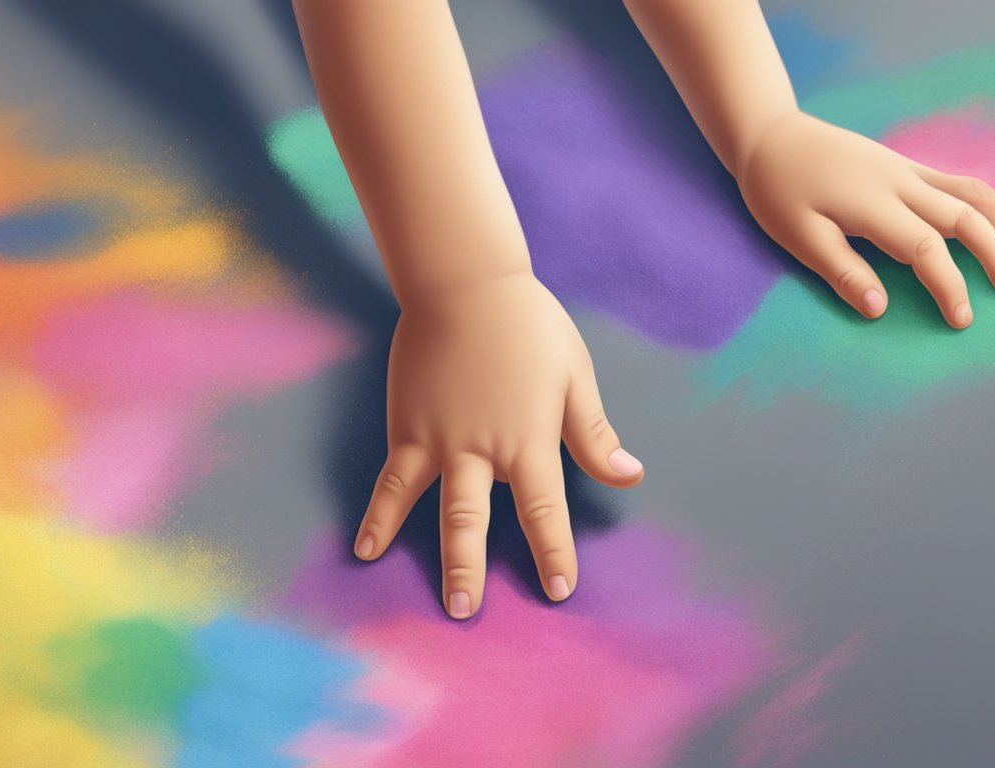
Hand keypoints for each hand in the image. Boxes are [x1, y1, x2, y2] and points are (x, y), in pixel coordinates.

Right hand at [354, 271, 644, 618]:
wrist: (463, 283)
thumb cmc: (528, 326)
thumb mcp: (573, 376)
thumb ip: (594, 434)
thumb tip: (629, 475)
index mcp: (528, 438)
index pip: (543, 509)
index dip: (552, 551)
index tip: (558, 590)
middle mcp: (480, 448)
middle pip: (474, 521)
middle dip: (473, 569)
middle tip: (469, 613)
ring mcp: (437, 440)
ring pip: (430, 508)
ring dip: (433, 555)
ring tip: (432, 599)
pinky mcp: (405, 427)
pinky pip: (391, 480)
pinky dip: (377, 515)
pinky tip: (364, 547)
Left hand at [736, 110, 994, 326]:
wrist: (771, 136)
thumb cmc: (778, 191)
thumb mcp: (800, 236)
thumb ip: (842, 271)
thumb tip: (880, 309)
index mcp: (873, 205)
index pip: (925, 250)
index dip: (948, 286)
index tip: (962, 319)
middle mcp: (898, 183)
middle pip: (962, 216)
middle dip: (990, 254)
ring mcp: (903, 169)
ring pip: (965, 191)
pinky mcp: (901, 164)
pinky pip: (952, 180)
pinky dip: (980, 198)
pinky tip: (991, 217)